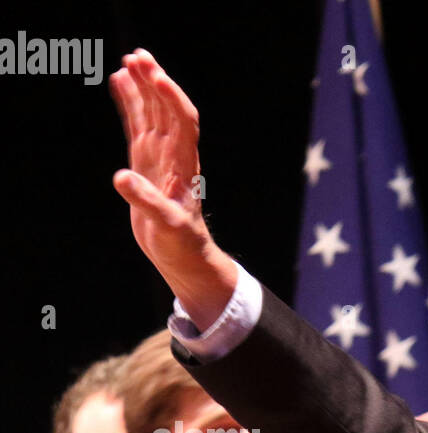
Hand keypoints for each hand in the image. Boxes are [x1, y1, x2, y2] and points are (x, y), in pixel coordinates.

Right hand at [109, 49, 237, 330]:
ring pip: (152, 113)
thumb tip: (122, 178)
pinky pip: (138, 125)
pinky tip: (119, 81)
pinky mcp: (147, 162)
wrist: (183, 256)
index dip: (172, 100)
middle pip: (167, 111)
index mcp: (184, 166)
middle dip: (155, 83)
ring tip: (130, 60)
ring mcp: (160, 156)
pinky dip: (130, 104)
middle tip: (138, 56)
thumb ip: (146, 201)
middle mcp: (174, 156)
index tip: (157, 78)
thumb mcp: (167, 226)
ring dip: (144, 87)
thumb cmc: (182, 244)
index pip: (183, 123)